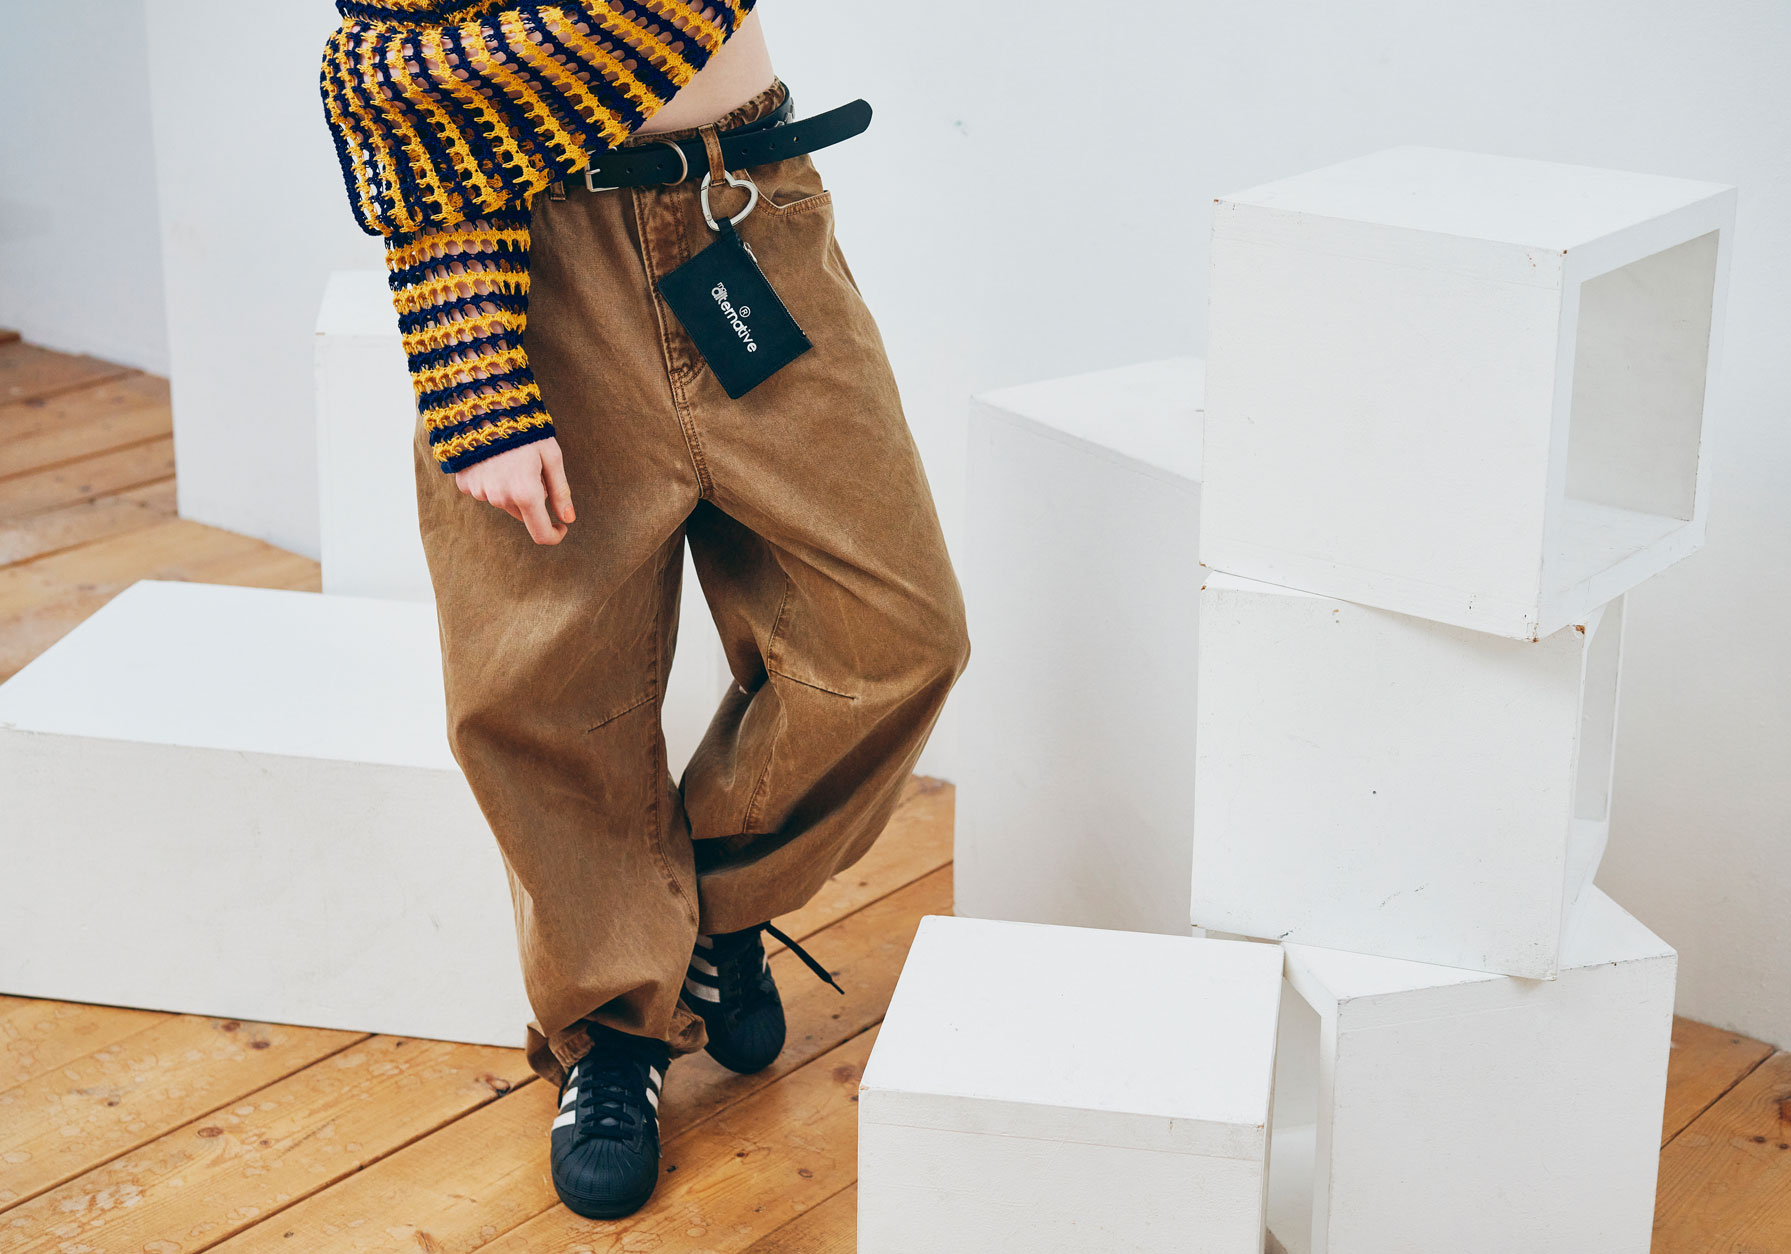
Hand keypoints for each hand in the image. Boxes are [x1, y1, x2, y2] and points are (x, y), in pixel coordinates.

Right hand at [454, 436, 575, 544]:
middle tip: (533, 469)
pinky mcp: (465, 484)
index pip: (541, 533)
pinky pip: (485, 491)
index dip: (554, 535)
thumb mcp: (551, 457)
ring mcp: (480, 492)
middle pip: (523, 514)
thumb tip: (569, 519)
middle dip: (532, 499)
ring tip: (512, 459)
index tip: (561, 526)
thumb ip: (561, 491)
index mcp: (526, 493)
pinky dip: (492, 482)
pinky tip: (494, 460)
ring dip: (512, 490)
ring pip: (504, 502)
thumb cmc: (525, 430)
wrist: (484, 407)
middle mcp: (501, 498)